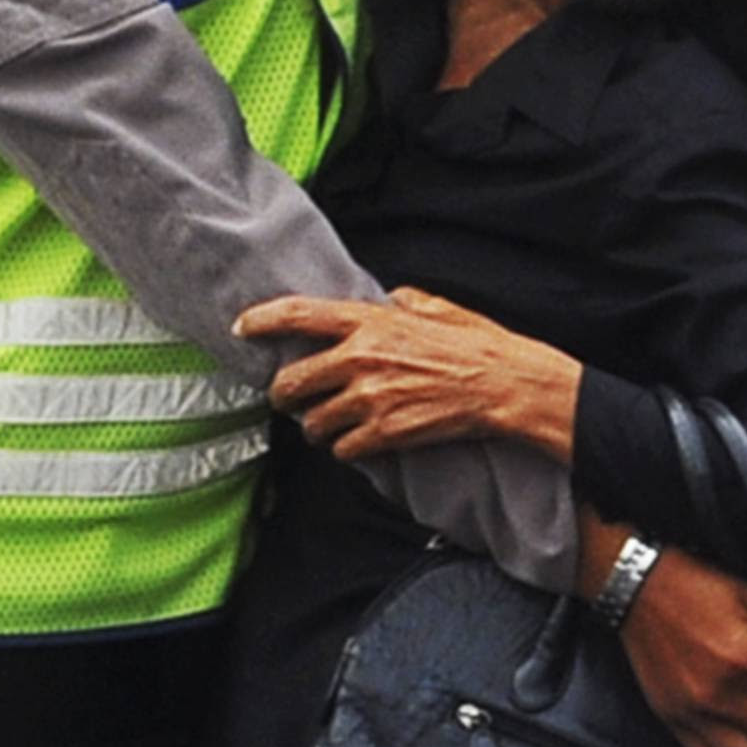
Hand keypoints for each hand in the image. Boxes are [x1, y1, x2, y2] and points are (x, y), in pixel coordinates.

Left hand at [237, 285, 581, 461]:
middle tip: (288, 399)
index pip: (299, 315)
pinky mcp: (384, 433)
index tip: (242, 327)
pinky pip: (342, 449)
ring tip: (327, 425)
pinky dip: (345, 449)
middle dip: (283, 395)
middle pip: (291, 382)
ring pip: (313, 422)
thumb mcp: (437, 306)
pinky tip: (357, 442)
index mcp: (369, 322)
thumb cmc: (477, 344)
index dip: (263, 320)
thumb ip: (404, 301)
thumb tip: (390, 298)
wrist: (504, 386)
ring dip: (315, 427)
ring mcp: (370, 399)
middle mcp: (360, 359)